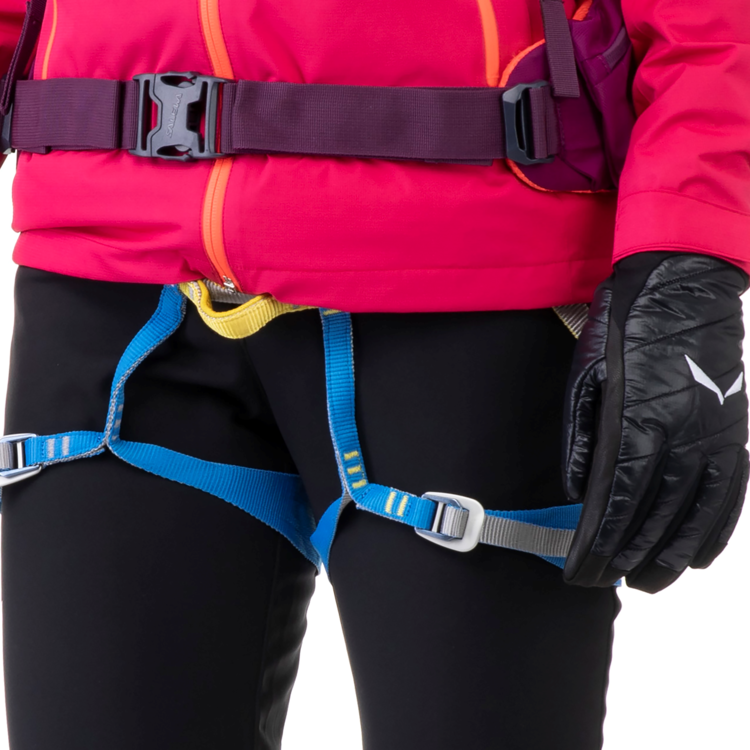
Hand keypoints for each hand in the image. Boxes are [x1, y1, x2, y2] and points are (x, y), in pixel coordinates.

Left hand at [562, 251, 748, 592]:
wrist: (684, 284)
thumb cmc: (626, 327)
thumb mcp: (587, 373)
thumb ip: (582, 435)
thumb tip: (578, 491)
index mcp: (639, 420)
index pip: (615, 500)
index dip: (597, 542)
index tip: (580, 570)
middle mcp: (683, 436)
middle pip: (653, 515)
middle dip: (625, 555)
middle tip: (603, 582)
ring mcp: (716, 436)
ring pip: (695, 513)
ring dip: (669, 555)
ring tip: (646, 583)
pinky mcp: (736, 431)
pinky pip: (731, 493)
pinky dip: (715, 529)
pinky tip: (698, 556)